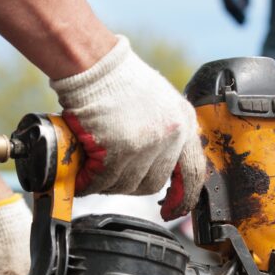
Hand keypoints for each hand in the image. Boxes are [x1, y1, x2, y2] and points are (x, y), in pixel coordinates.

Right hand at [51, 35, 205, 220]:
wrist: (95, 64)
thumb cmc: (119, 79)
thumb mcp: (159, 103)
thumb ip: (165, 132)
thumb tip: (157, 163)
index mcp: (184, 124)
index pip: (193, 172)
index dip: (183, 197)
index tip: (173, 210)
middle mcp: (171, 136)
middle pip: (152, 183)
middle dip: (129, 183)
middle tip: (110, 174)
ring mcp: (146, 144)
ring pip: (126, 185)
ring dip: (106, 183)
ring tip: (92, 168)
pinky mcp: (120, 150)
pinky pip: (103, 180)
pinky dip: (89, 182)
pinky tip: (81, 174)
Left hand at [219, 0, 248, 24]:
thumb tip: (248, 8)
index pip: (230, 7)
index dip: (236, 16)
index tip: (244, 24)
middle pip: (227, 8)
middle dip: (235, 17)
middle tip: (243, 26)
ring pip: (227, 3)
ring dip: (235, 13)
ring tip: (243, 20)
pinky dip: (235, 1)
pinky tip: (243, 7)